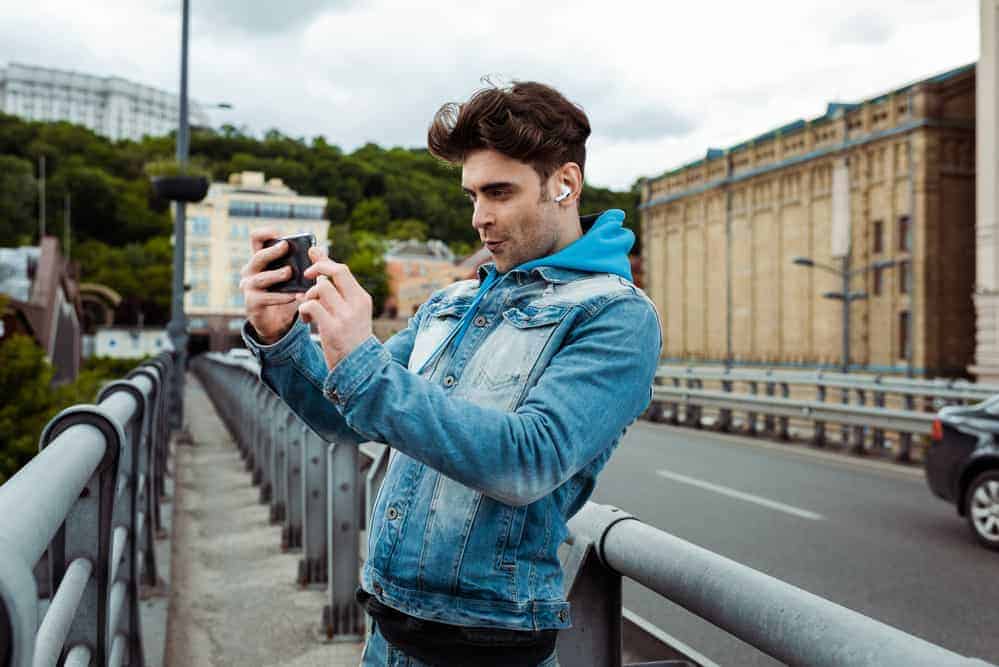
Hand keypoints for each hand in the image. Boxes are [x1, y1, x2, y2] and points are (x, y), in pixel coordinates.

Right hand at [240, 228, 307, 343]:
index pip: (256, 239)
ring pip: (260, 278)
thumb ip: (302, 262)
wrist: (277, 322)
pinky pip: (266, 298)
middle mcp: (250, 271)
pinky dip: (280, 296)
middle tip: (285, 246)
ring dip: (276, 274)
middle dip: (272, 251)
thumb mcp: (293, 276)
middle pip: (258, 257)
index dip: (265, 233)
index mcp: (260, 259)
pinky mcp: (252, 303)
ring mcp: (249, 287)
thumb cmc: (285, 293)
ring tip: (289, 272)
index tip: (279, 234)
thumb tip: (317, 249)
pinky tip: (293, 296)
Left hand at [299, 245, 373, 369]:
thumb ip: (336, 289)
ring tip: (308, 308)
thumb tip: (318, 256)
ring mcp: (346, 316)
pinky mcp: (333, 329)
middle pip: (336, 271)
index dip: (324, 263)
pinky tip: (306, 320)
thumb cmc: (350, 337)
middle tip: (306, 277)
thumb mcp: (350, 311)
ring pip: (321, 288)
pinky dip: (304, 309)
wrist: (358, 367)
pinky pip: (312, 306)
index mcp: (362, 298)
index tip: (311, 268)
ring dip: (309, 295)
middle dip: (317, 269)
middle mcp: (356, 304)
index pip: (343, 269)